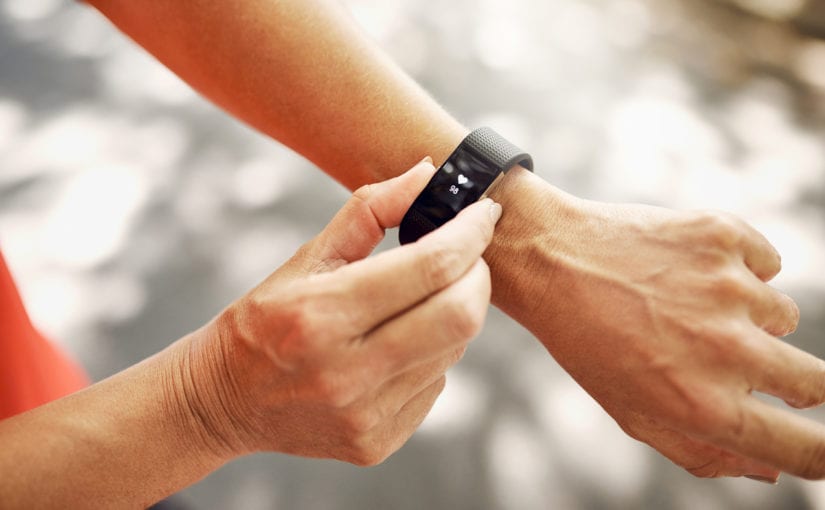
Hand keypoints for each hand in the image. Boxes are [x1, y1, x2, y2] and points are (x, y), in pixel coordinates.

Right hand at [181, 159, 501, 465]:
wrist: (223, 402)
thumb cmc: (264, 320)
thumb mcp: (306, 257)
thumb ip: (369, 211)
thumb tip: (426, 172)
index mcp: (321, 314)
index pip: (429, 267)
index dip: (470, 235)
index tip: (483, 214)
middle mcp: (346, 371)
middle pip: (459, 316)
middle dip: (478, 276)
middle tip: (468, 256)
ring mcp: (364, 414)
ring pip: (453, 350)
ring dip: (453, 313)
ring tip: (419, 301)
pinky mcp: (375, 442)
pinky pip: (435, 385)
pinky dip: (432, 354)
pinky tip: (399, 345)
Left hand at [489, 169, 822, 480]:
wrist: (551, 259)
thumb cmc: (588, 342)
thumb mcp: (631, 412)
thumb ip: (701, 451)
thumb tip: (769, 468)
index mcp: (703, 406)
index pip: (806, 448)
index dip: (820, 452)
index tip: (818, 445)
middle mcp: (726, 349)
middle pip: (815, 384)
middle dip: (796, 385)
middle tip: (744, 360)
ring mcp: (730, 288)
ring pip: (782, 316)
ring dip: (748, 317)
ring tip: (686, 305)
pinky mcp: (725, 236)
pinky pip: (765, 262)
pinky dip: (738, 268)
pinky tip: (687, 268)